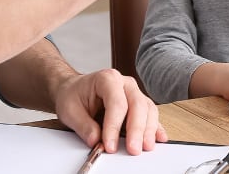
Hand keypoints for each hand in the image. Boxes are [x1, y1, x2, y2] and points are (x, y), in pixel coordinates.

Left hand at [53, 68, 167, 154]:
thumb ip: (83, 126)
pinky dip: (155, 127)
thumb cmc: (73, 96)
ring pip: (148, 109)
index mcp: (107, 79)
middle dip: (137, 129)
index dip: (114, 126)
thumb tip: (96, 140)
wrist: (74, 90)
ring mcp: (133, 93)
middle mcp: (124, 84)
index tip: (109, 145)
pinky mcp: (138, 104)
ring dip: (148, 129)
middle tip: (133, 149)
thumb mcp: (69, 110)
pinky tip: (159, 138)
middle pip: (137, 105)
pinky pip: (150, 114)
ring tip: (145, 147)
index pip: (117, 103)